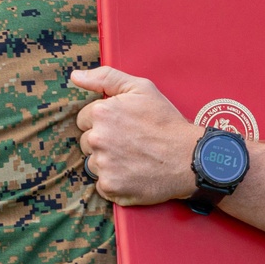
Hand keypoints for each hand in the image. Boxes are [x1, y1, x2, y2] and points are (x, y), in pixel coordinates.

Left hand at [71, 66, 199, 205]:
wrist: (188, 158)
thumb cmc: (166, 122)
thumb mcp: (141, 88)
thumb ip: (106, 78)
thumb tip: (76, 76)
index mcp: (102, 113)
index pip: (85, 119)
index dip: (105, 122)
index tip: (123, 126)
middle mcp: (98, 138)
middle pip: (87, 142)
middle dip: (103, 142)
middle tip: (130, 142)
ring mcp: (103, 164)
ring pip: (93, 163)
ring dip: (108, 162)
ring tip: (133, 158)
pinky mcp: (110, 187)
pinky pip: (102, 184)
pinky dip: (114, 181)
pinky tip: (132, 173)